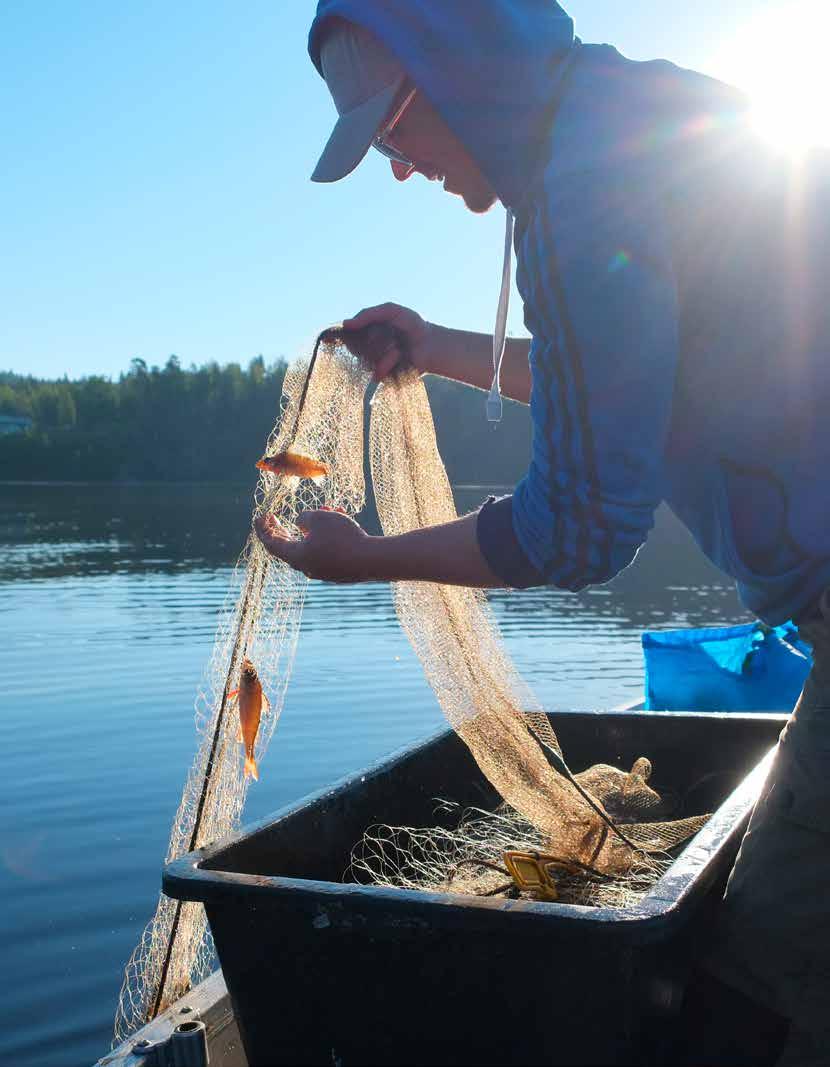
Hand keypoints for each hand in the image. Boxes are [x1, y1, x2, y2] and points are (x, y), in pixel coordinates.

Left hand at [254, 508, 374, 582]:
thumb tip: (301, 523)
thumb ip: (304, 517)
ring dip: (313, 528)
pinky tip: (340, 521)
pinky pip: (326, 551)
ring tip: (326, 509)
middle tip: (275, 517)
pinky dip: (327, 536)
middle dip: (282, 530)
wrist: (373, 560)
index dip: (262, 529)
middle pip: (287, 548)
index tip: (260, 516)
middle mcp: (306, 567)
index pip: (271, 543)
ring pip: (311, 546)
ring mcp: (323, 572)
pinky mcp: (337, 572)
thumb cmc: (343, 537)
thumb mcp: (319, 518)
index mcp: (297, 557)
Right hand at [342, 303, 439, 379]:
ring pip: (367, 359)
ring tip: (398, 345)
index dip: (342, 335)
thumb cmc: (413, 325)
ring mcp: (375, 363)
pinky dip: (389, 361)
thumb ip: (368, 314)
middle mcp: (368, 349)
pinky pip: (377, 371)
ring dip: (384, 349)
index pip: (347, 335)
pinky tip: (399, 356)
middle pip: (355, 347)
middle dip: (373, 338)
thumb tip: (345, 324)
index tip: (337, 335)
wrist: (432, 344)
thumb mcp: (391, 311)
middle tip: (390, 334)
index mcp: (367, 332)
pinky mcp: (384, 376)